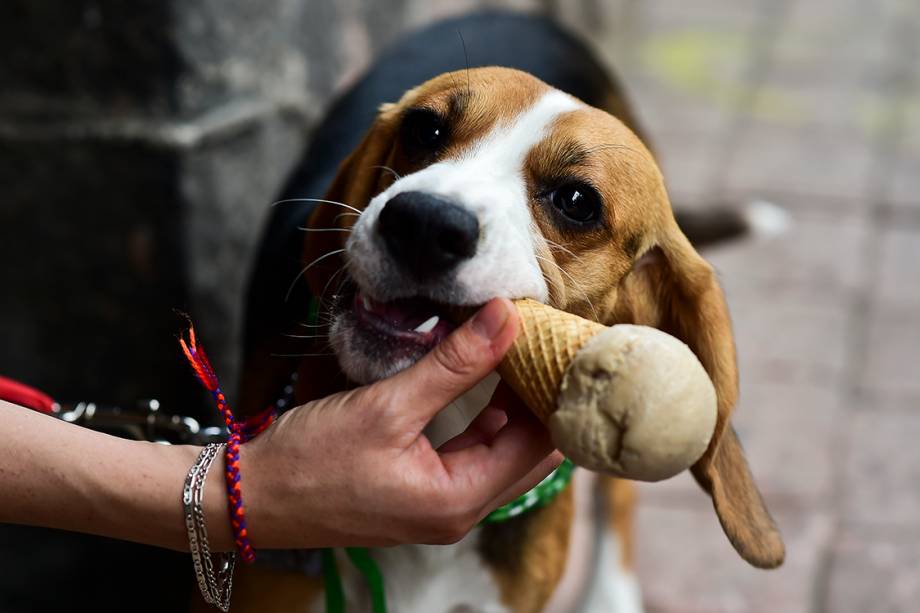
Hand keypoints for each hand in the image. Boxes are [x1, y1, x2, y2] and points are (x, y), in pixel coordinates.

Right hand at [238, 298, 561, 548]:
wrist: (251, 497)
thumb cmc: (310, 460)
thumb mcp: (388, 405)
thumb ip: (454, 364)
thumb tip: (506, 317)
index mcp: (459, 500)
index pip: (541, 445)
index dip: (553, 393)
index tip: (557, 343)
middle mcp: (459, 512)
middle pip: (531, 454)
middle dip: (542, 400)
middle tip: (545, 344)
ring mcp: (441, 506)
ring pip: (505, 454)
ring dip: (516, 408)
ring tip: (521, 353)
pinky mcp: (423, 494)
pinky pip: (475, 456)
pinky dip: (488, 420)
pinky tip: (486, 383)